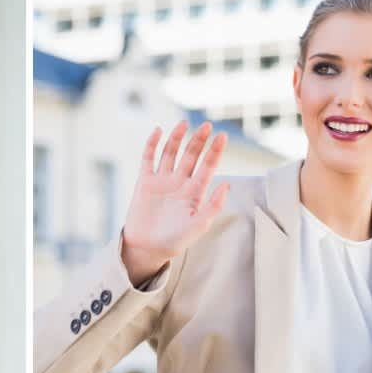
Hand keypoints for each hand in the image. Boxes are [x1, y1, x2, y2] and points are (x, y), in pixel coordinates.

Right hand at [121, 121, 229, 284]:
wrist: (147, 248)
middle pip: (191, 155)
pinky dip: (152, 144)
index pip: (208, 166)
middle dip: (198, 140)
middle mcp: (180, 182)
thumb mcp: (198, 226)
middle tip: (206, 125)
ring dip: (177, 137)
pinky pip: (148, 158)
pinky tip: (158, 131)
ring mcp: (162, 180)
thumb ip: (213, 206)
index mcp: (195, 192)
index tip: (222, 136)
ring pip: (171, 152)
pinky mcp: (144, 181)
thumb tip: (227, 184)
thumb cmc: (174, 241)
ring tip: (184, 124)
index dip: (215, 151)